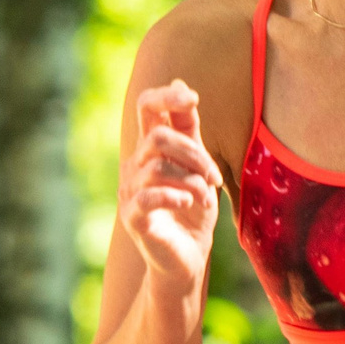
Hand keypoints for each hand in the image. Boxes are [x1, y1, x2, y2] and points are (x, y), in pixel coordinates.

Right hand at [120, 81, 221, 300]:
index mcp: (150, 148)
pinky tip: (189, 202)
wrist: (189, 259)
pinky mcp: (132, 217)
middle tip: (214, 177)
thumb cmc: (193, 212)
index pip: (146, 107)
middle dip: (195, 153)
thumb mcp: (199, 166)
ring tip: (206, 198)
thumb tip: (180, 84)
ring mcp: (130, 191)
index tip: (192, 99)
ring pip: (158, 165)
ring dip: (192, 180)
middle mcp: (135, 165)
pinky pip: (148, 196)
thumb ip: (189, 130)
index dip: (165, 96)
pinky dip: (175, 195)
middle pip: (159, 136)